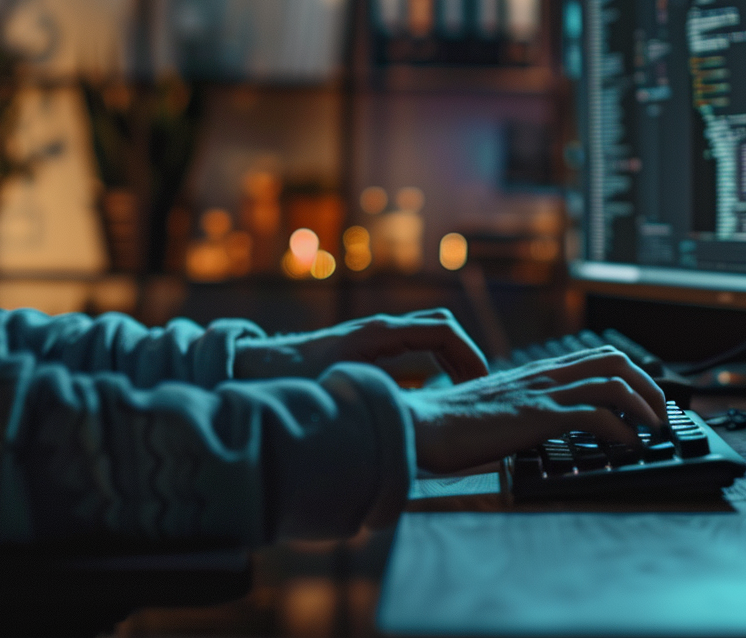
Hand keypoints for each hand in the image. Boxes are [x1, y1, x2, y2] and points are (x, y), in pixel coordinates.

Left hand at [270, 309, 488, 382]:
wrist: (264, 366)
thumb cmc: (300, 379)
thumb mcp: (344, 390)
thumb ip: (379, 401)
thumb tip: (412, 418)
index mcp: (382, 335)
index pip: (443, 332)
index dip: (469, 355)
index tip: (481, 382)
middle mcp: (383, 328)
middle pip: (442, 326)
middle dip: (466, 354)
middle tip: (478, 387)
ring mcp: (377, 333)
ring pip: (431, 333)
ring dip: (452, 357)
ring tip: (462, 390)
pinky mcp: (371, 343)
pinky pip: (415, 344)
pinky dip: (434, 360)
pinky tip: (434, 388)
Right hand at [403, 347, 665, 473]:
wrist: (422, 426)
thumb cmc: (451, 425)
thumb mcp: (497, 409)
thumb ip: (524, 408)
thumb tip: (545, 423)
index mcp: (536, 372)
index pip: (596, 356)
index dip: (631, 373)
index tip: (646, 397)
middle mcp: (544, 375)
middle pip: (615, 361)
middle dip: (648, 386)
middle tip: (661, 414)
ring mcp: (542, 393)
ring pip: (613, 383)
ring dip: (644, 407)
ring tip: (655, 430)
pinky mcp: (537, 416)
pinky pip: (594, 415)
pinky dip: (620, 430)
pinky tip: (626, 445)